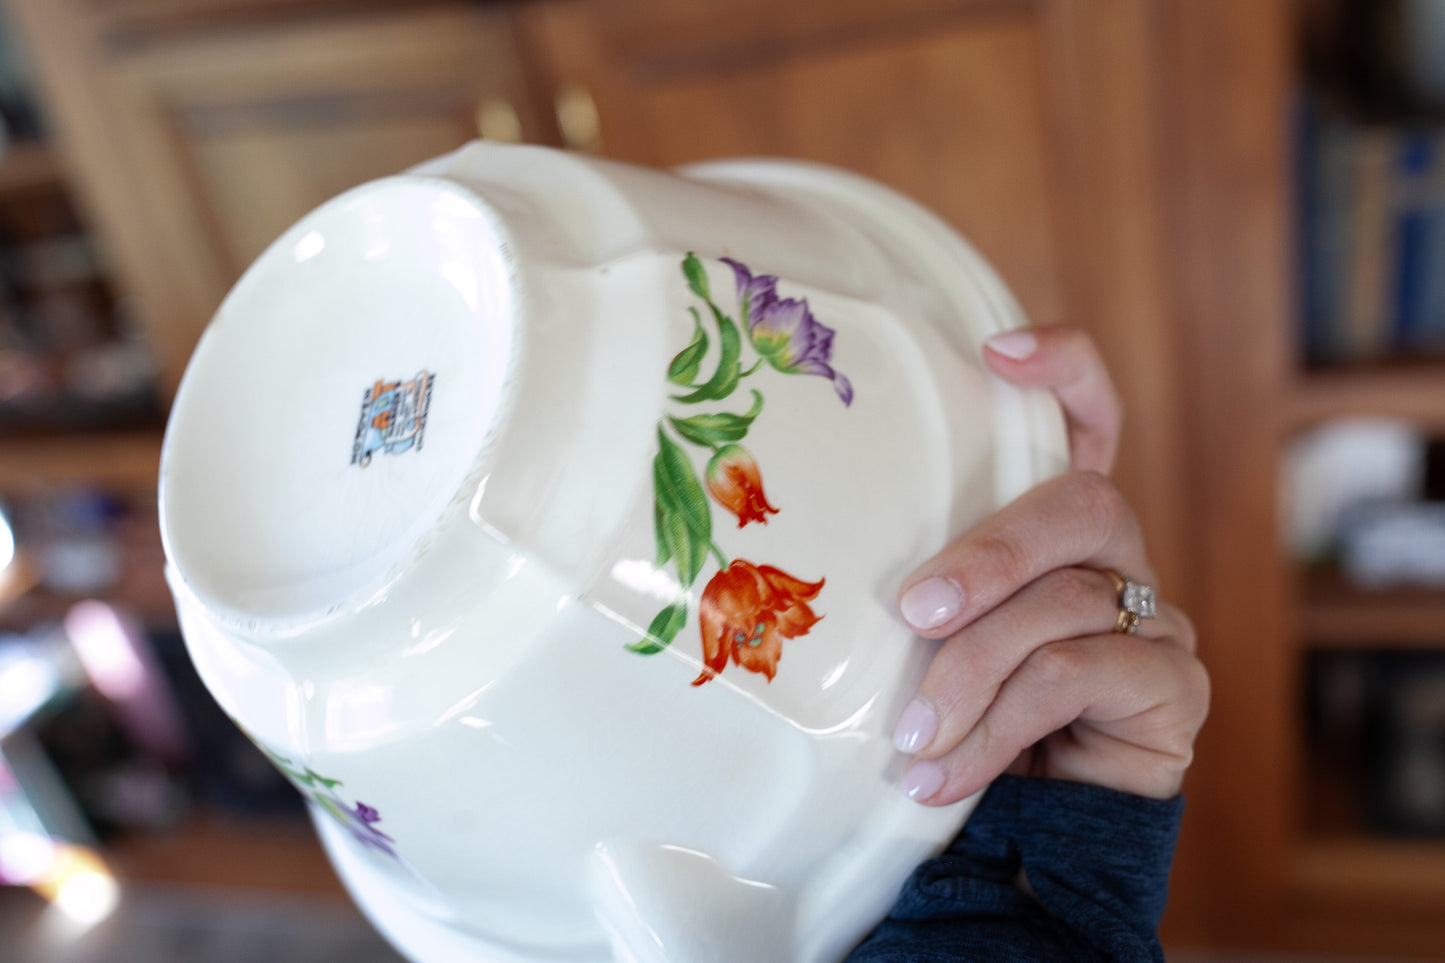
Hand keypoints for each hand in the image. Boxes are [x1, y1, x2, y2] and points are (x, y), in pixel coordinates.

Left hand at [891, 326, 1207, 803]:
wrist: (1020, 837)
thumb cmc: (958, 720)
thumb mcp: (926, 647)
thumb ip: (918, 594)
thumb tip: (836, 564)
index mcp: (1054, 531)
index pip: (1089, 421)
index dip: (1065, 372)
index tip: (996, 351)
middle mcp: (1115, 559)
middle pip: (1084, 502)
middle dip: (991, 553)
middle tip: (916, 611)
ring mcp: (1157, 620)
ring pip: (1067, 603)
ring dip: (974, 670)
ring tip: (912, 732)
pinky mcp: (1172, 687)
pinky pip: (1082, 677)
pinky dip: (1000, 724)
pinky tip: (944, 768)